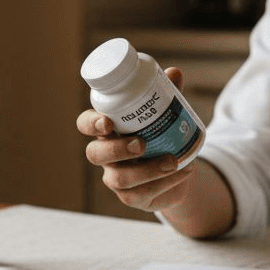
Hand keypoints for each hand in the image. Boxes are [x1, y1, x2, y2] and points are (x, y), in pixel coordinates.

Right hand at [77, 67, 196, 212]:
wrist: (178, 169)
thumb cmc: (163, 134)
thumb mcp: (167, 113)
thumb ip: (168, 95)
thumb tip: (175, 72)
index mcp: (108, 129)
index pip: (86, 124)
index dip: (91, 124)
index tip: (107, 122)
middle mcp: (106, 154)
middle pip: (94, 154)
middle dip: (116, 150)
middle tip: (141, 144)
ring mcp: (116, 177)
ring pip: (119, 179)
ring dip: (147, 170)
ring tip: (173, 162)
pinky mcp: (132, 197)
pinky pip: (142, 194)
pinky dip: (166, 183)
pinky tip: (184, 171)